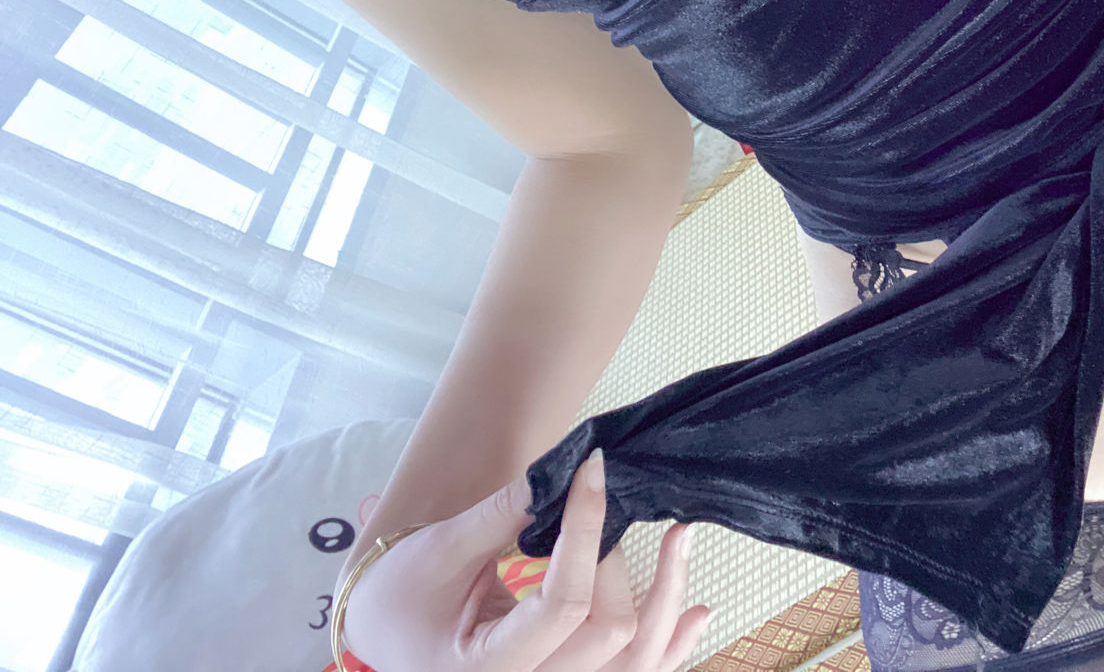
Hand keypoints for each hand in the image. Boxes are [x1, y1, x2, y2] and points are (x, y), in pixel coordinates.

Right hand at [342, 451, 710, 670]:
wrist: (383, 637)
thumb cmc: (401, 598)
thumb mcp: (440, 551)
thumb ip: (503, 517)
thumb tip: (563, 474)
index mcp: (488, 668)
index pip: (563, 604)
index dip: (586, 531)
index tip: (595, 472)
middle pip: (609, 631)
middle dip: (617, 558)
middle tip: (607, 502)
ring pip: (636, 661)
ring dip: (667, 598)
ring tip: (683, 537)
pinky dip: (672, 643)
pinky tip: (698, 610)